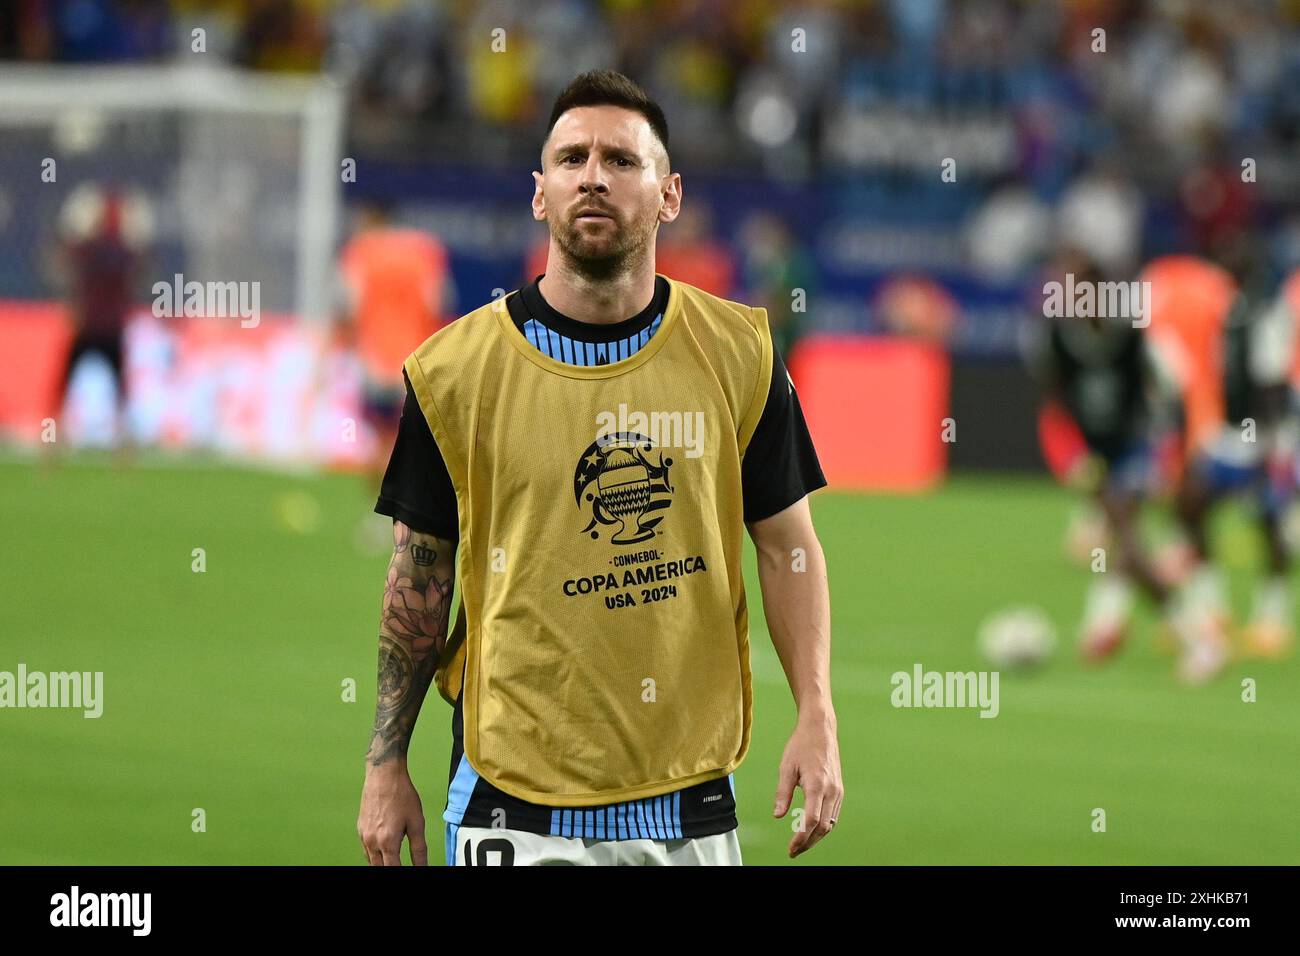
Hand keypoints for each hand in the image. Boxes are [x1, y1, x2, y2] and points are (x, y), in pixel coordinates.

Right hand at [358, 760, 427, 865]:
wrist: (384, 775)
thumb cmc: (401, 794)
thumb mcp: (417, 822)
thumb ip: (419, 849)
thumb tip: (422, 865)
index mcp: (387, 842)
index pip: (393, 870)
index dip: (402, 873)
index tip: (410, 871)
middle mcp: (372, 841)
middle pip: (380, 868)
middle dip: (391, 868)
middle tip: (401, 864)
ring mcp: (364, 835)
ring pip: (371, 861)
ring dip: (382, 863)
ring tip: (394, 860)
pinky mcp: (360, 829)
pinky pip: (366, 850)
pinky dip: (375, 855)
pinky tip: (384, 850)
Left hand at [772, 709, 842, 857]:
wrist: (820, 729)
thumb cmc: (801, 745)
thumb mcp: (786, 767)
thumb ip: (783, 793)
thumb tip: (777, 816)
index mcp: (817, 785)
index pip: (811, 820)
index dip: (801, 838)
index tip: (791, 848)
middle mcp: (832, 790)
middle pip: (822, 827)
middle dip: (808, 842)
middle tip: (793, 851)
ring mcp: (838, 790)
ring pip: (830, 823)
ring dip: (816, 837)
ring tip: (801, 844)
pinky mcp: (839, 789)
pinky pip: (834, 815)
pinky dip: (824, 826)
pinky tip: (812, 830)